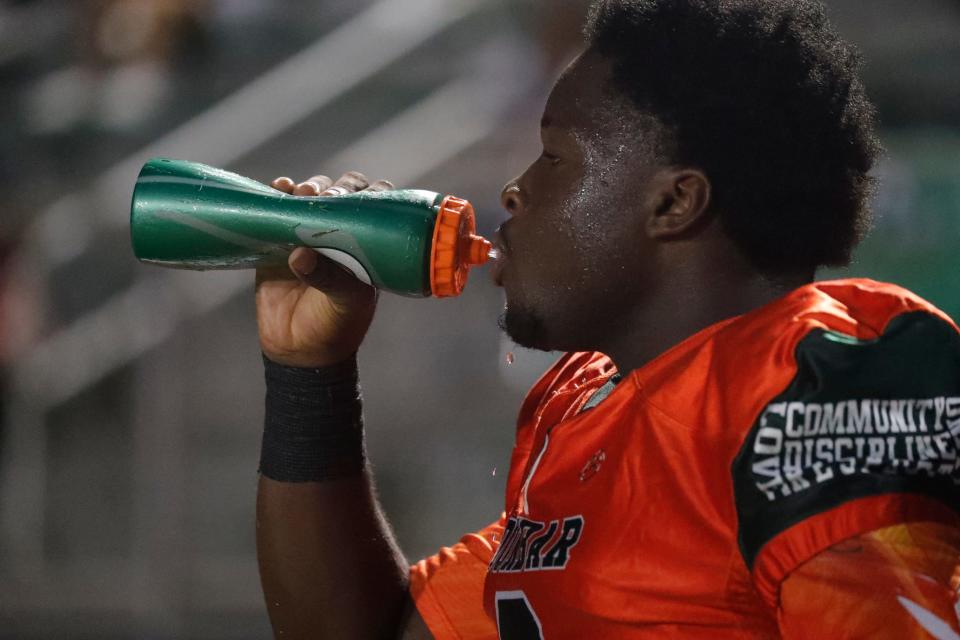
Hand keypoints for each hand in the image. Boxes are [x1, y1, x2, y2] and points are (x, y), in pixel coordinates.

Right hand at [255, 171, 394, 367]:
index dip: (370, 192)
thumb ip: (328, 277)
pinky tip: (277, 189)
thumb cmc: (336, 326)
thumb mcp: (344, 302)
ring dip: (308, 187)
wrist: (300, 350)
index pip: (375, 205)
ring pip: (311, 195)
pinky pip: (277, 210)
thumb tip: (300, 254)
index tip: (357, 197)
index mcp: (367, 244)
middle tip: (324, 196)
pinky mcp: (278, 241)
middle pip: (341, 192)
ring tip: (301, 194)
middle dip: (334, 187)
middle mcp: (340, 233)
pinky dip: (277, 195)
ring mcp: (308, 234)